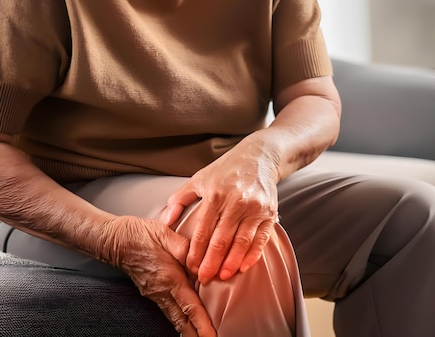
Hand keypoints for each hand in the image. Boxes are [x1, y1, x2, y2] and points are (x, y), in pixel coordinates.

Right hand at [103, 215, 215, 336]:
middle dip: (197, 334)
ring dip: (189, 331)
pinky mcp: (151, 293)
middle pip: (183, 321)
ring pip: (175, 319)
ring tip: (202, 336)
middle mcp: (162, 291)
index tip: (212, 336)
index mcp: (169, 278)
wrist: (115, 240)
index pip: (190, 307)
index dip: (202, 324)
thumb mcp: (165, 235)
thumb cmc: (140, 235)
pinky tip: (187, 322)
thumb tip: (202, 264)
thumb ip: (186, 249)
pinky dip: (180, 321)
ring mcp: (156, 294)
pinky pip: (169, 312)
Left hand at [159, 144, 278, 285]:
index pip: (203, 230)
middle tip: (204, 278)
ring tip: (222, 277)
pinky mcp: (269, 212)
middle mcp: (235, 201)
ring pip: (241, 242)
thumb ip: (180, 199)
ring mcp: (254, 207)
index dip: (196, 252)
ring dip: (231, 263)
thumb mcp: (199, 178)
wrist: (258, 156)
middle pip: (222, 240)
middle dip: (211, 263)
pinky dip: (252, 255)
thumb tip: (165, 221)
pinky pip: (260, 238)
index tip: (191, 267)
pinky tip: (243, 267)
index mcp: (215, 194)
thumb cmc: (225, 170)